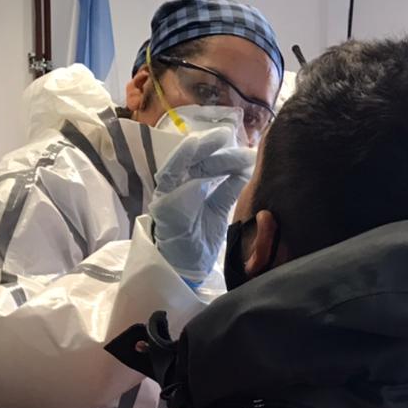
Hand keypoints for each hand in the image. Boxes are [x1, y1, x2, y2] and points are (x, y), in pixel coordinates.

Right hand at [150, 128, 254, 287]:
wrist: (185, 270)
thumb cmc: (199, 242)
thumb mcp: (218, 211)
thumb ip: (227, 190)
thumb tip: (244, 169)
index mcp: (191, 189)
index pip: (206, 165)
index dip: (222, 153)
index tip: (242, 147)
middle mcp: (178, 188)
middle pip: (197, 160)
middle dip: (214, 146)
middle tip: (232, 136)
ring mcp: (169, 193)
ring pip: (184, 162)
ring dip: (202, 148)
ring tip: (221, 138)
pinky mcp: (163, 201)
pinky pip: (169, 174)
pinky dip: (180, 158)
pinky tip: (195, 145)